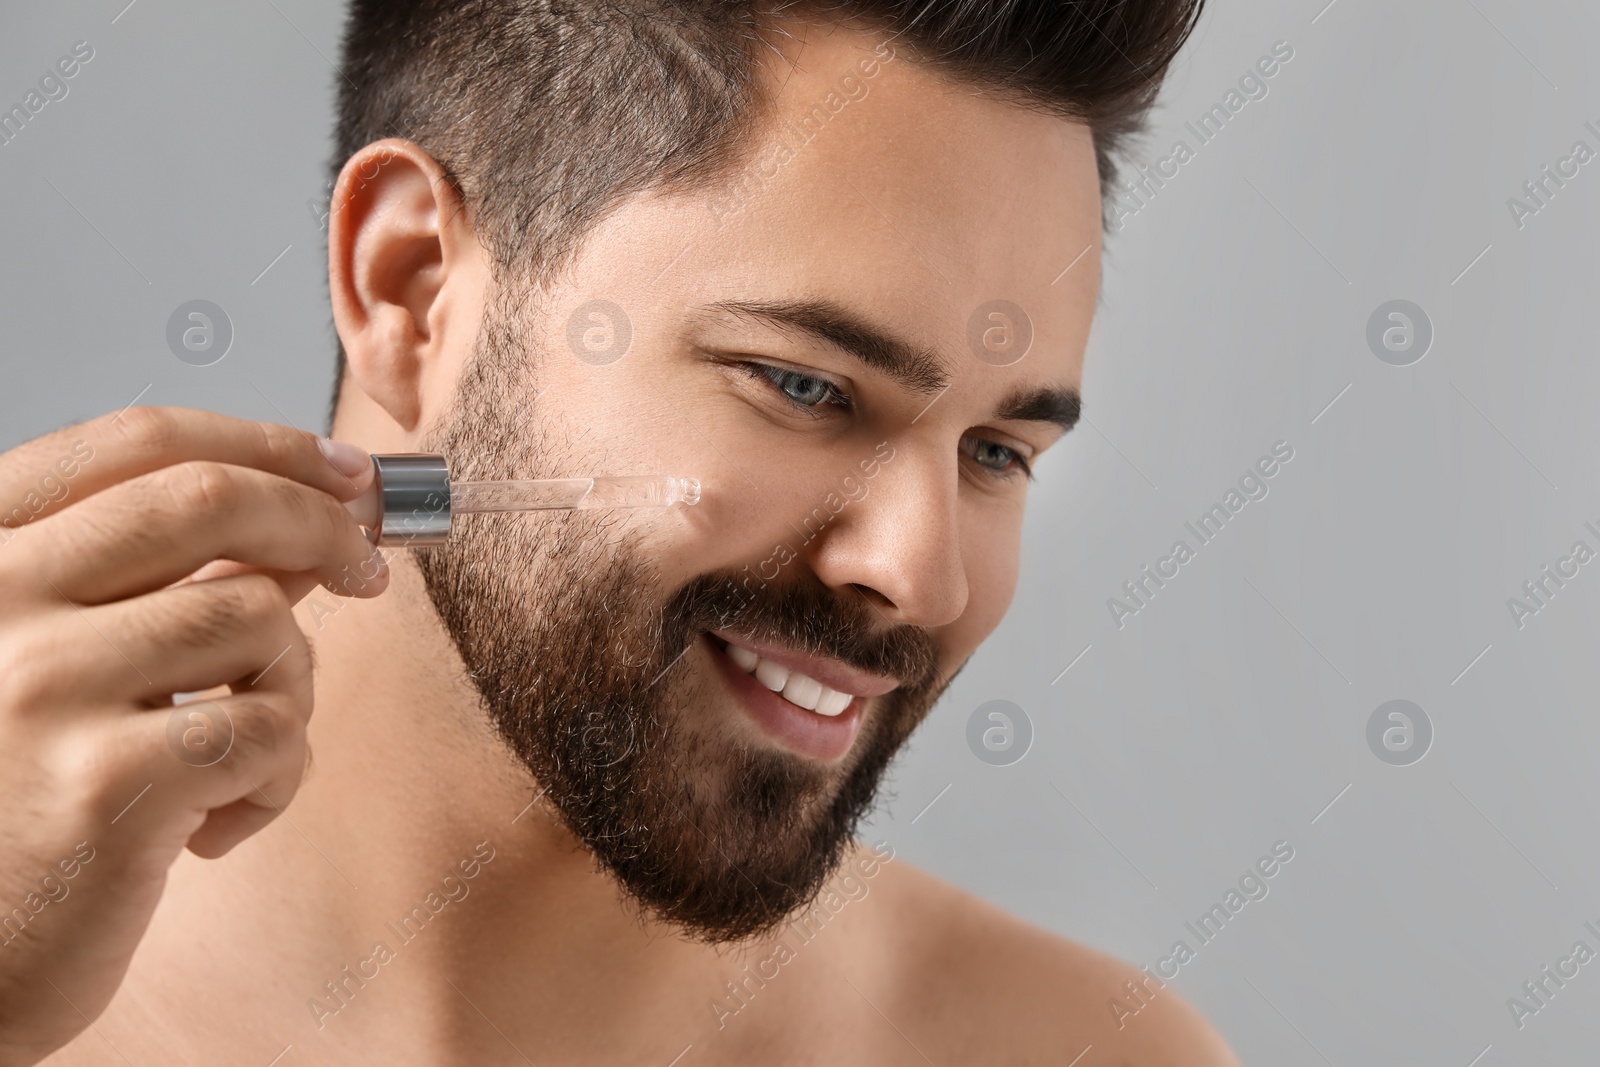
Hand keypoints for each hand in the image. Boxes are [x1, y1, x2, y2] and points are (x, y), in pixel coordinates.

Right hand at [0, 407, 386, 1063]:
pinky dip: (279, 775)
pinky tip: (216, 826)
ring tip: (242, 750)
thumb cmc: (25, 797)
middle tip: (365, 570)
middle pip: (210, 499)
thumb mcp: (64, 658)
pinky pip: (269, 729)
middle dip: (321, 522)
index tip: (347, 474)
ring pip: (256, 618)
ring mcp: (39, 689)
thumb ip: (157, 581)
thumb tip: (311, 522)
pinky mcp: (102, 786)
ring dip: (291, 682)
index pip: (140, 440)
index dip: (269, 443)